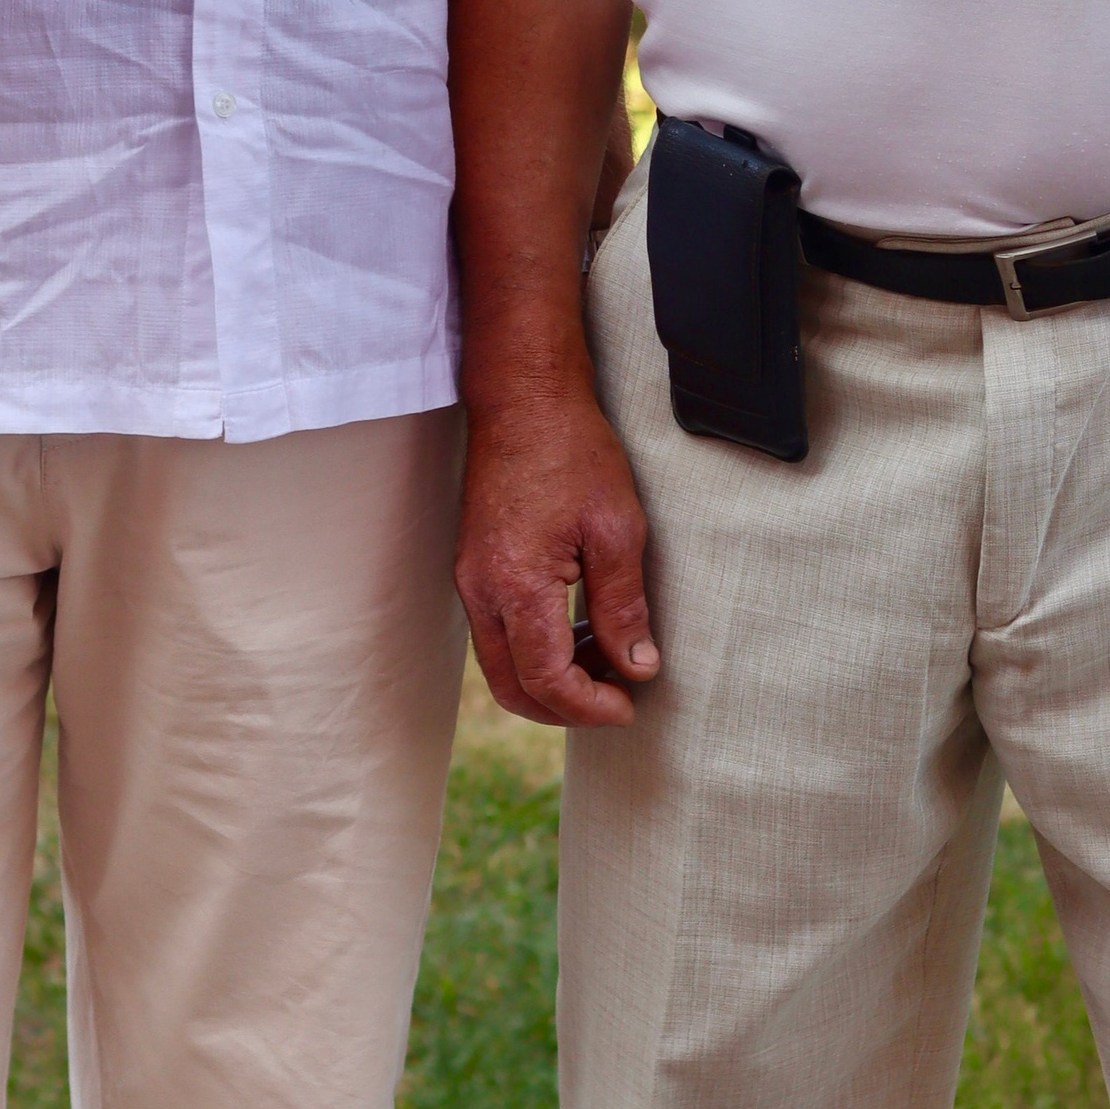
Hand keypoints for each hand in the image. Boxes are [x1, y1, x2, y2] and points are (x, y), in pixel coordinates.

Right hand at [456, 385, 658, 729]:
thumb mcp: (616, 529)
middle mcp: (481, 591)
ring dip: (551, 678)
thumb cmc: (572, 452)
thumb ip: (623, 606)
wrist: (523, 399)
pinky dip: (536, 647)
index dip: (590, 708)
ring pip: (502, 664)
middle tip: (617, 698)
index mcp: (516, 585)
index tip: (629, 706)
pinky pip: (498, 632)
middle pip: (513, 687)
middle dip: (565, 709)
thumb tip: (638, 666)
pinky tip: (580, 626)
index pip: (547, 680)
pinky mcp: (473, 566)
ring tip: (608, 657)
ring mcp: (471, 579)